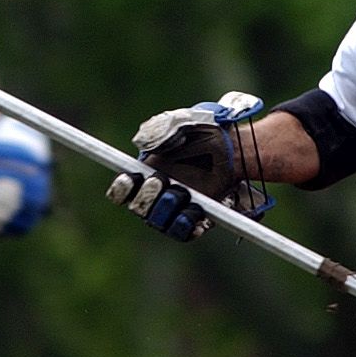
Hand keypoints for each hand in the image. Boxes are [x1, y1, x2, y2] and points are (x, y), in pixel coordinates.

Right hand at [104, 92, 273, 241]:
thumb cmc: (203, 133)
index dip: (121, 188)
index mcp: (144, 173)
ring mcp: (175, 210)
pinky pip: (183, 232)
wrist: (234, 148)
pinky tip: (196, 211)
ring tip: (185, 194)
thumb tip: (141, 144)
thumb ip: (158, 131)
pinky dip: (186, 225)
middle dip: (149, 195)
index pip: (122, 189)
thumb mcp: (179, 124)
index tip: (132, 178)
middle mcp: (156, 195)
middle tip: (163, 180)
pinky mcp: (195, 220)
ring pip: (160, 222)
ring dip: (168, 209)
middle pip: (139, 208)